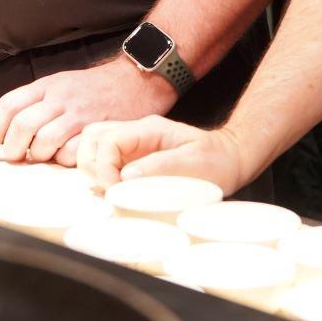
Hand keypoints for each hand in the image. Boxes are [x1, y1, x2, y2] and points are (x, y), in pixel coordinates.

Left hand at [0, 55, 175, 166]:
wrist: (135, 80)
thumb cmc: (93, 88)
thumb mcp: (60, 84)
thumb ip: (36, 103)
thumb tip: (8, 132)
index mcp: (46, 86)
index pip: (9, 105)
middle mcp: (59, 98)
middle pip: (22, 125)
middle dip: (12, 148)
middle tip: (13, 157)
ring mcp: (79, 114)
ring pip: (44, 141)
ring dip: (38, 156)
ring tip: (41, 158)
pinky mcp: (98, 130)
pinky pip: (72, 152)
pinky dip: (64, 160)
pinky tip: (66, 157)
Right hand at [76, 117, 249, 194]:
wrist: (231, 158)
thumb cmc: (217, 160)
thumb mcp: (195, 162)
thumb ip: (161, 166)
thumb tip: (126, 176)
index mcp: (149, 129)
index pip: (108, 140)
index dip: (103, 167)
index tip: (113, 191)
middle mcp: (136, 132)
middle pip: (93, 137)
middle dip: (91, 166)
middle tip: (105, 192)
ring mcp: (133, 144)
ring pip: (94, 146)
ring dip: (91, 169)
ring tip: (105, 192)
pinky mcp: (133, 158)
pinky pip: (105, 158)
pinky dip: (99, 174)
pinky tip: (108, 190)